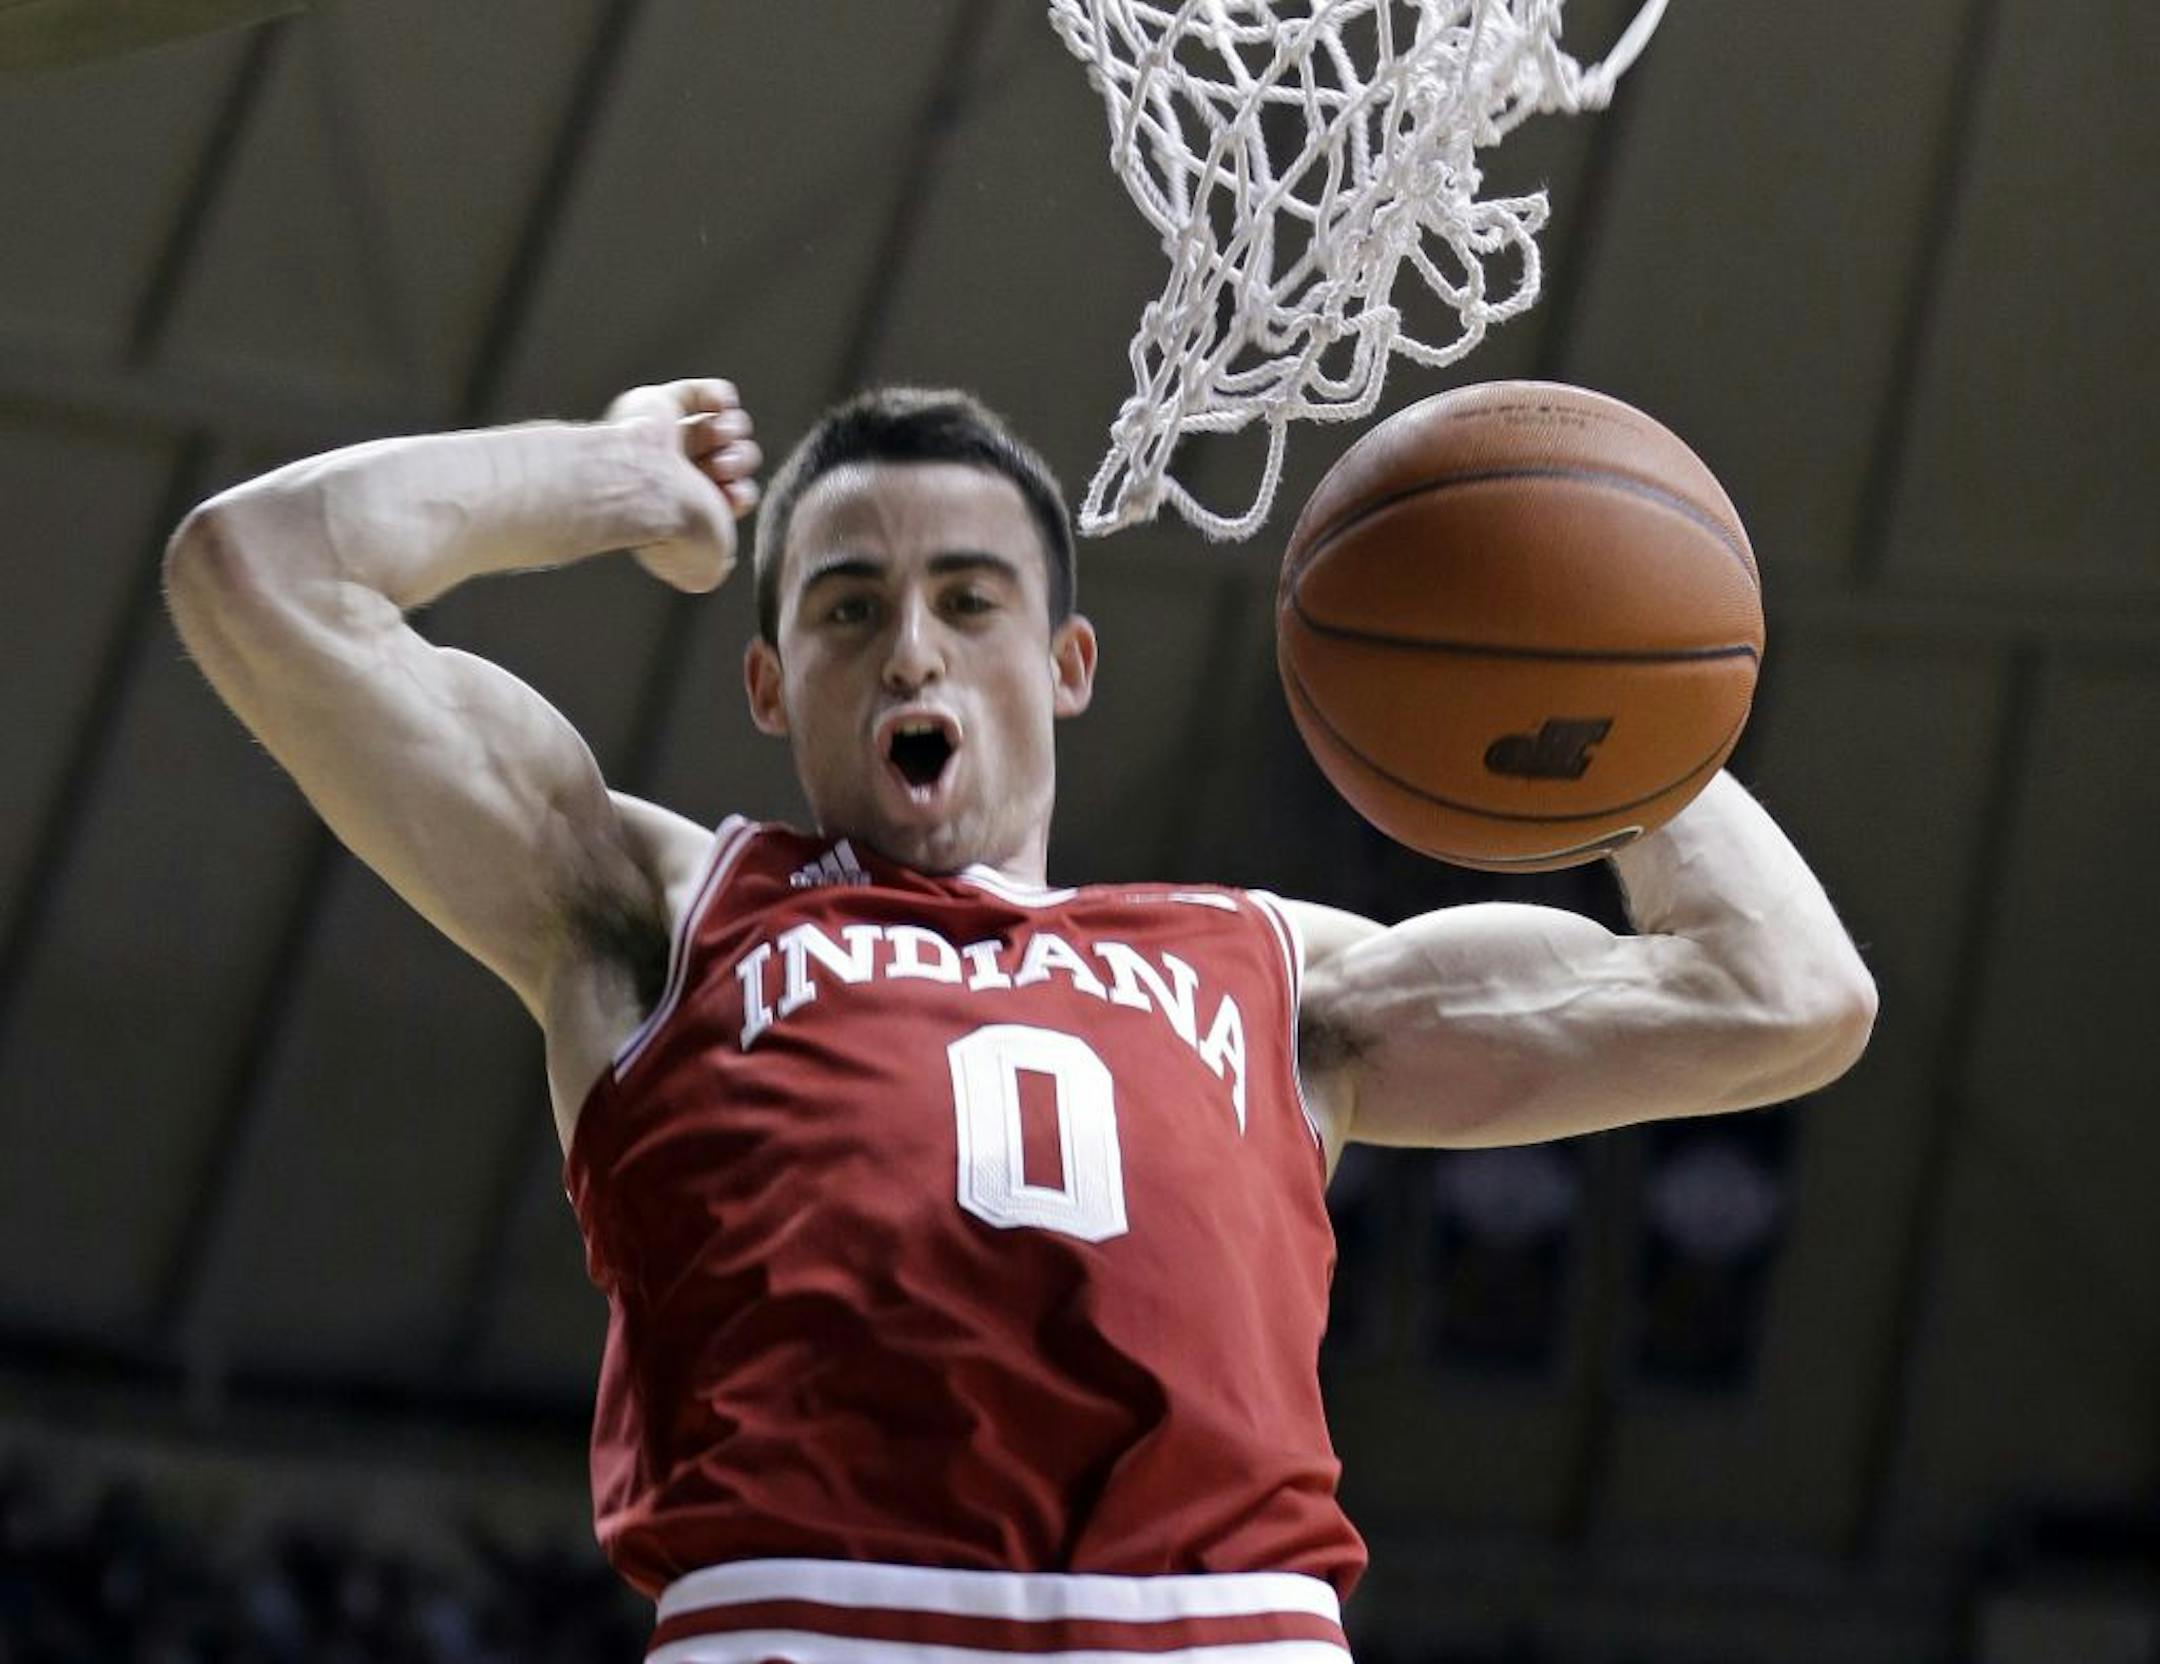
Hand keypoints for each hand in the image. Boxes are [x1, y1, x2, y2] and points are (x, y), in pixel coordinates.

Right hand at [602, 378, 762, 592]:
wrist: (642, 487)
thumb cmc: (672, 529)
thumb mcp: (704, 569)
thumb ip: (713, 564)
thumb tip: (720, 557)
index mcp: (681, 513)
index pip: (732, 494)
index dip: (741, 493)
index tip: (730, 497)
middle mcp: (673, 477)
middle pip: (733, 458)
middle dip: (738, 461)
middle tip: (720, 467)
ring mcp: (664, 441)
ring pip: (723, 426)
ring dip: (732, 430)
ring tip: (718, 438)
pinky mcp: (656, 405)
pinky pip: (704, 393)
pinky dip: (720, 397)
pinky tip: (719, 408)